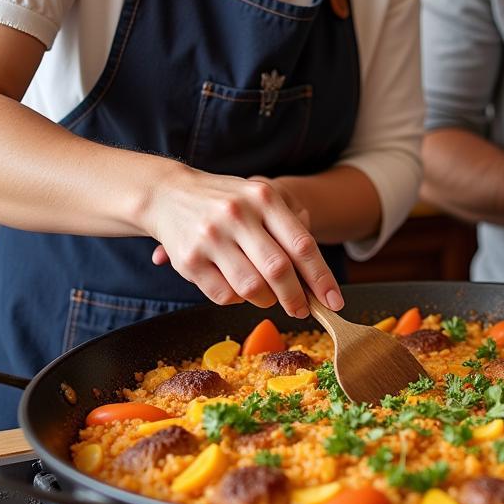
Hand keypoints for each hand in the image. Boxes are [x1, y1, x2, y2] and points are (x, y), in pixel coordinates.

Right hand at [146, 168, 343, 316]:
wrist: (168, 193)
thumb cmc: (228, 200)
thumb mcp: (262, 196)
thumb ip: (292, 223)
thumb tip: (317, 269)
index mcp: (264, 197)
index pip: (302, 244)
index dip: (321, 278)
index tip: (335, 301)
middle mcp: (238, 215)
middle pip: (278, 270)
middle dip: (296, 298)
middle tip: (303, 310)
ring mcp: (211, 238)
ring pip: (251, 288)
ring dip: (266, 300)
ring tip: (269, 296)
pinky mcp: (188, 260)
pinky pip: (223, 295)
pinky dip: (238, 300)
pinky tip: (239, 288)